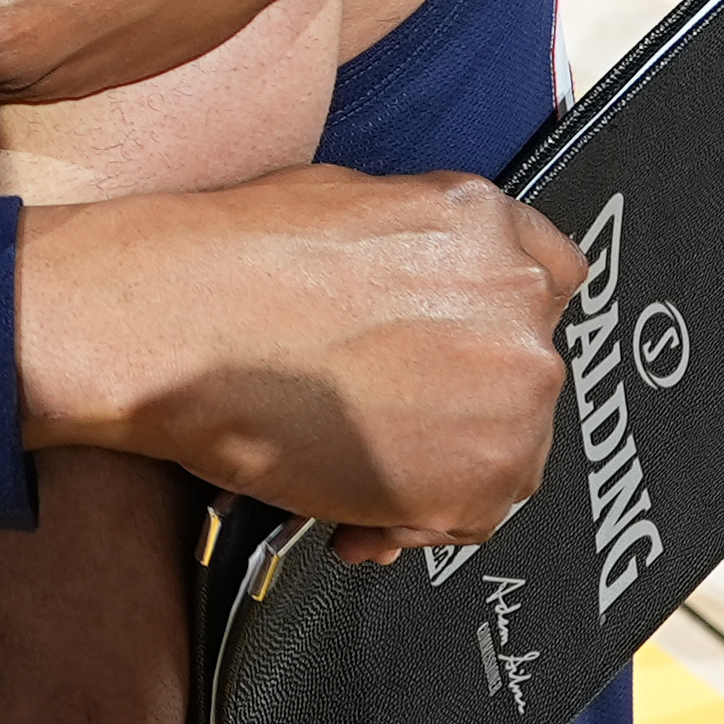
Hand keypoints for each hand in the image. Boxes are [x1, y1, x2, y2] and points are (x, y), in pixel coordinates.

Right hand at [18, 168, 582, 546]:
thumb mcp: (347, 200)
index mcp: (488, 225)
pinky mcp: (477, 478)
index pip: (550, 277)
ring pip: (507, 448)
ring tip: (352, 470)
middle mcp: (519, 304)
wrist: (172, 328)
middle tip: (381, 419)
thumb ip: (421, 249)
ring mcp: (511, 392)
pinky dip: (416, 523)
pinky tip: (349, 512)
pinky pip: (468, 517)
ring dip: (444, 463)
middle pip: (525, 372)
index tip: (456, 352)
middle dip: (463, 400)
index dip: (493, 322)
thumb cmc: (226, 261)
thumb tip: (419, 296)